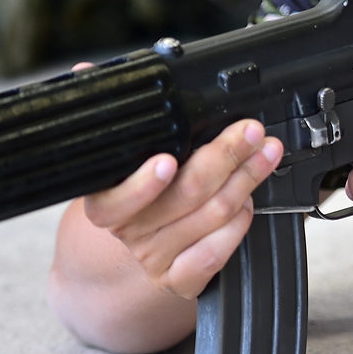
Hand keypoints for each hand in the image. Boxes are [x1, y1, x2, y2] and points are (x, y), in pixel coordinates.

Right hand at [70, 65, 283, 299]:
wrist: (123, 264)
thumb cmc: (134, 195)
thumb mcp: (118, 158)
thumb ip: (113, 117)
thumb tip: (86, 73)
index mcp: (106, 203)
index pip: (117, 199)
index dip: (142, 183)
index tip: (167, 159)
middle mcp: (130, 233)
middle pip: (185, 195)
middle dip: (225, 157)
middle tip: (251, 131)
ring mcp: (157, 259)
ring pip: (210, 216)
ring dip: (246, 180)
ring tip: (266, 153)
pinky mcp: (182, 280)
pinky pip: (215, 253)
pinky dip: (238, 225)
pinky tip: (249, 201)